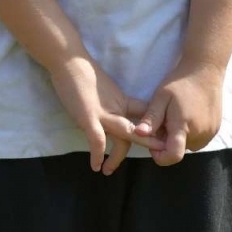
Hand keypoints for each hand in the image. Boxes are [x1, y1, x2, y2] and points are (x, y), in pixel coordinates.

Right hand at [48, 55, 154, 174]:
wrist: (70, 60)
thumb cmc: (84, 73)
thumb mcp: (104, 90)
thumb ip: (110, 103)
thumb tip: (110, 115)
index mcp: (121, 102)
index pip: (144, 115)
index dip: (153, 127)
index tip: (161, 138)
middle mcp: (116, 109)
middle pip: (138, 130)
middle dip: (149, 144)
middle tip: (161, 155)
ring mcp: (103, 114)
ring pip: (122, 137)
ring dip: (118, 158)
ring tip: (109, 171)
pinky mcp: (89, 117)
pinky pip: (97, 140)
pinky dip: (97, 154)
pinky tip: (95, 166)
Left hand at [134, 59, 226, 165]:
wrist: (205, 71)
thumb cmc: (180, 83)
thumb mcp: (161, 97)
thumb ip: (151, 118)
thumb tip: (139, 134)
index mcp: (183, 127)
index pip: (173, 156)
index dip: (160, 156)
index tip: (153, 143)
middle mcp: (199, 135)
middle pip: (179, 150)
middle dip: (168, 140)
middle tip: (165, 120)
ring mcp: (210, 133)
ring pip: (188, 145)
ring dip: (180, 137)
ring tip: (177, 116)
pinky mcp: (216, 130)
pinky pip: (199, 140)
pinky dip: (191, 133)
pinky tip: (188, 116)